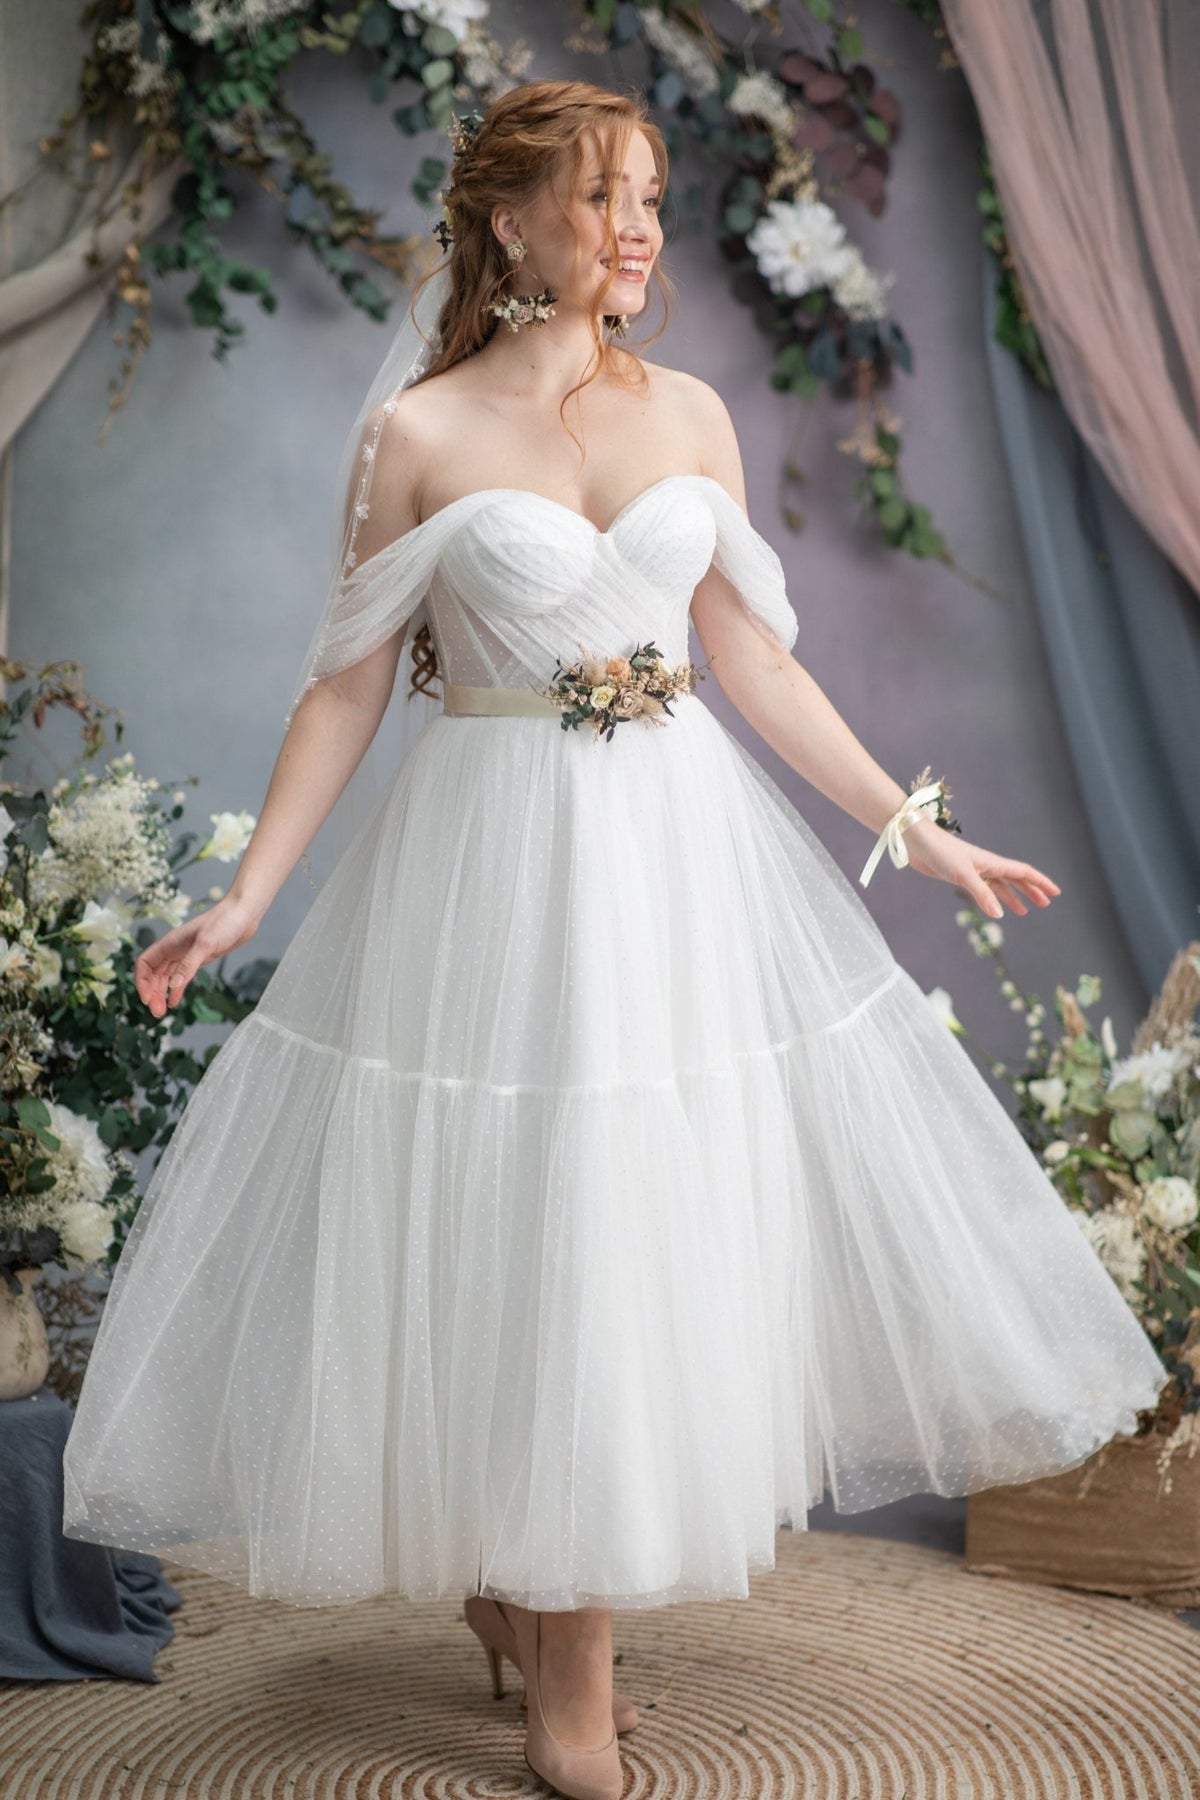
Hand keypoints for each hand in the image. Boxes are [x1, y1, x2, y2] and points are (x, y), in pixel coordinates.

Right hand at [134, 895, 261, 1018]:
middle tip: (157, 1013)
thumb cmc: (225, 922)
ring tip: (162, 1012)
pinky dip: (176, 990)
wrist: (244, 914)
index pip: (145, 963)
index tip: (148, 999)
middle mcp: (174, 949)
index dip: (142, 982)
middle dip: (152, 993)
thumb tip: (172, 987)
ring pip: (166, 977)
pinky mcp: (199, 959)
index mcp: (170, 943)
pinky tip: (174, 1002)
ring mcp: (186, 954)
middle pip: (154, 974)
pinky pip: (181, 977)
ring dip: (161, 993)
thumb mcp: (206, 944)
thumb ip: (189, 965)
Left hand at [900, 819, 1060, 919]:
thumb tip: (999, 915)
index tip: (1056, 893)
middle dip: (1031, 891)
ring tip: (1024, 912)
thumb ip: (981, 894)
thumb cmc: (940, 852)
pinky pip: (984, 888)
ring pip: (1000, 885)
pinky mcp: (960, 875)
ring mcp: (974, 870)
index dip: (1040, 882)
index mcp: (992, 862)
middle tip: (1045, 905)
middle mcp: (987, 865)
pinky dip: (993, 897)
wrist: (916, 842)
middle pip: (1016, 879)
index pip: (1024, 872)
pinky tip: (994, 907)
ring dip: (1013, 897)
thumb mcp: (963, 874)